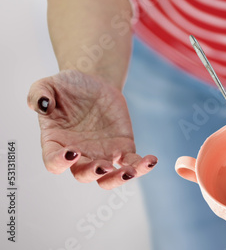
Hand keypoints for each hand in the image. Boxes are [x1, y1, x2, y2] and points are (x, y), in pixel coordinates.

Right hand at [27, 70, 157, 189]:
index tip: (72, 151)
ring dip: (119, 178)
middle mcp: (79, 155)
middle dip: (93, 173)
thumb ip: (38, 94)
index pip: (53, 162)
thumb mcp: (48, 84)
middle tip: (103, 165)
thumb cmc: (68, 86)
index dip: (60, 162)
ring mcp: (102, 154)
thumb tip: (40, 104)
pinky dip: (142, 165)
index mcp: (56, 143)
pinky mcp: (122, 148)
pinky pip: (132, 162)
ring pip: (109, 177)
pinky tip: (151, 160)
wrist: (95, 83)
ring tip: (130, 171)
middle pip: (84, 175)